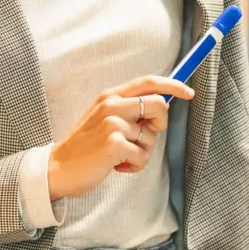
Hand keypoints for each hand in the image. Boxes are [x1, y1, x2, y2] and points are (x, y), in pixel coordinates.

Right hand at [47, 76, 192, 201]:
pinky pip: (143, 156)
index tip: (189, 92)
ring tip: (121, 156)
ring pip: (152, 137)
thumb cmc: (86, 147)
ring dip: (142, 152)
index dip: (173, 85)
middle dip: (161, 124)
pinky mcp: (113, 144)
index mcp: (110, 96)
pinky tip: (116, 166)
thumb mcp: (104, 119)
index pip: (148, 82)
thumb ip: (128, 110)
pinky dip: (134, 166)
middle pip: (159, 104)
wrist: (59, 168)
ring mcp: (112, 124)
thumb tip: (160, 106)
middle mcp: (112, 105)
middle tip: (144, 137)